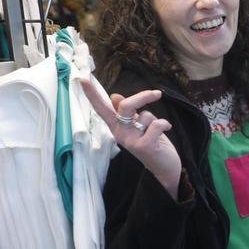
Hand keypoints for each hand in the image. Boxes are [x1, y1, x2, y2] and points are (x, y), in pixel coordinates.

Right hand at [81, 80, 182, 197]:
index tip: (81, 79)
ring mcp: (130, 141)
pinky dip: (165, 124)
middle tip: (157, 94)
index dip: (92, 94)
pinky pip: (156, 124)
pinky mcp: (143, 146)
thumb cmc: (152, 143)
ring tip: (156, 132)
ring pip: (145, 115)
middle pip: (125, 105)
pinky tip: (166, 131)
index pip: (101, 108)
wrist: (165, 169)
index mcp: (116, 127)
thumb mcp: (137, 125)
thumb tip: (114, 96)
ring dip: (156, 119)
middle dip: (143, 96)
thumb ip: (127, 112)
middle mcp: (119, 134)